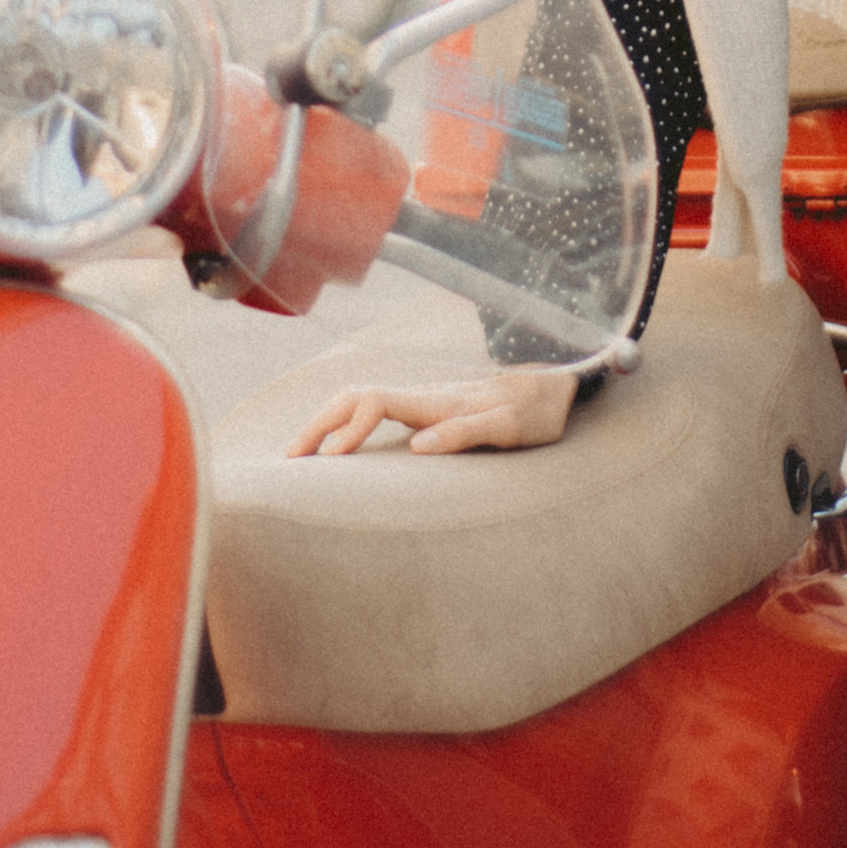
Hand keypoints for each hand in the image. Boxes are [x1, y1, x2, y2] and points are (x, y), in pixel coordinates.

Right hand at [287, 368, 579, 457]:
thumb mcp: (510, 428)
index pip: (374, 403)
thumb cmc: (537, 412)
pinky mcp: (426, 410)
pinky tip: (337, 447)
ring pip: (360, 401)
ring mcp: (423, 401)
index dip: (346, 428)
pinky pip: (373, 411)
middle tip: (289, 459)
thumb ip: (466, 433)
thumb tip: (415, 448)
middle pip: (354, 397)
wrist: (558, 387)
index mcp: (437, 403)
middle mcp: (423, 397)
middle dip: (318, 424)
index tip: (329, 460)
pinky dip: (345, 425)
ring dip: (327, 423)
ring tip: (301, 455)